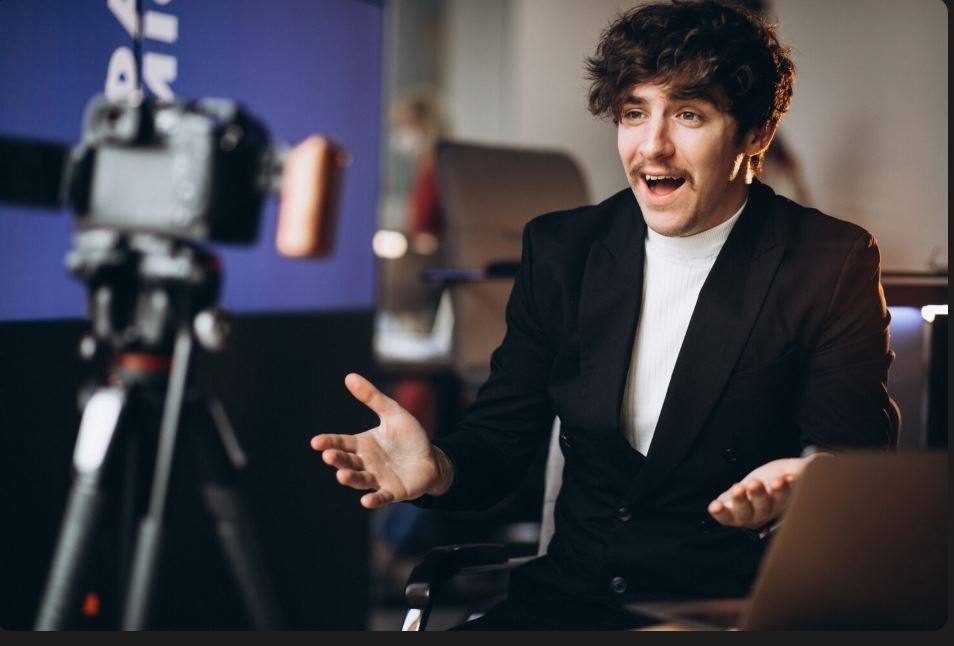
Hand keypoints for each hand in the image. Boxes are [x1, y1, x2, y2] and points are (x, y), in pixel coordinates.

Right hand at [310, 373, 452, 508]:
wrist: (431, 458)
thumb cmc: (409, 437)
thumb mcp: (392, 413)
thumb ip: (372, 397)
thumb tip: (349, 376)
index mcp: (363, 444)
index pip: (342, 443)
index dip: (329, 443)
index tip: (316, 442)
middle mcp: (366, 463)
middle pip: (348, 461)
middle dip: (338, 459)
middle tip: (328, 456)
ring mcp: (378, 479)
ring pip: (360, 480)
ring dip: (350, 479)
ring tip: (341, 476)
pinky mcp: (393, 491)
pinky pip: (381, 496)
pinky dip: (374, 500)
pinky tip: (366, 501)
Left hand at [707, 455, 826, 528]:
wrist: (757, 485)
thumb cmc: (779, 478)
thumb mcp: (794, 468)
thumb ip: (808, 466)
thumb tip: (824, 461)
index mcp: (785, 500)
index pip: (787, 497)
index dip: (785, 489)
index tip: (783, 479)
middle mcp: (767, 510)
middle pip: (765, 506)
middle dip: (761, 495)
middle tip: (756, 483)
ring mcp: (749, 513)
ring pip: (745, 512)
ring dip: (741, 501)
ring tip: (738, 488)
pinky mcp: (731, 512)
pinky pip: (726, 517)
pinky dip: (720, 513)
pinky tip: (714, 506)